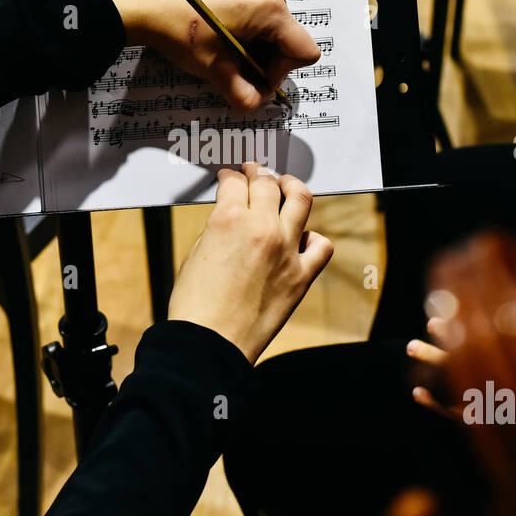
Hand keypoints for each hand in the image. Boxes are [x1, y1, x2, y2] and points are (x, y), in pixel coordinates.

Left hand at [100, 0, 320, 111]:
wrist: (147, 7)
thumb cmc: (181, 30)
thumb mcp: (216, 70)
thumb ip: (243, 96)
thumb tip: (254, 106)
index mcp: (270, 7)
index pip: (302, 52)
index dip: (279, 75)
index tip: (252, 80)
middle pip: (290, 44)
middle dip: (265, 66)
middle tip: (235, 75)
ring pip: (276, 36)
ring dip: (256, 55)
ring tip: (226, 60)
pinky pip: (264, 23)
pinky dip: (249, 41)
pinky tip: (225, 46)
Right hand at [167, 163, 332, 362]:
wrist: (209, 345)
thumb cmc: (195, 308)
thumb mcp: (195, 255)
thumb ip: (217, 230)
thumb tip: (231, 220)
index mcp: (228, 220)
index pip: (234, 182)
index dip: (230, 176)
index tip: (229, 177)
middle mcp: (261, 229)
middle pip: (267, 183)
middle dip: (258, 172)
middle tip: (254, 170)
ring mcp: (286, 251)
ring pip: (301, 199)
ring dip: (291, 187)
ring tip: (286, 186)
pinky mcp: (301, 277)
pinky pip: (321, 245)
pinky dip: (313, 237)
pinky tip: (301, 237)